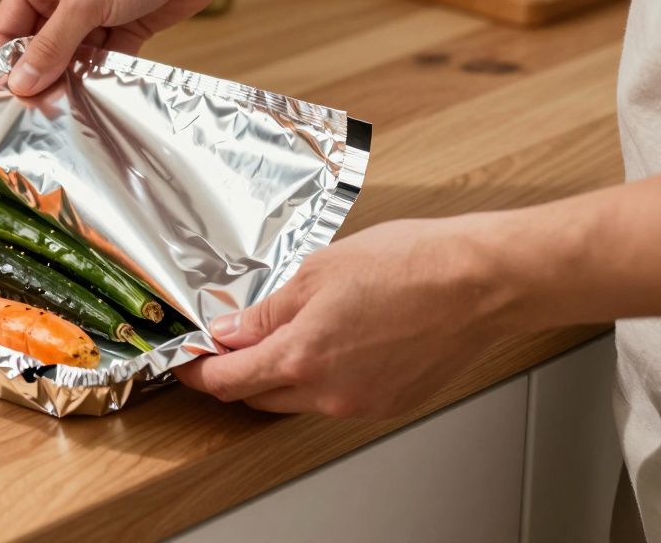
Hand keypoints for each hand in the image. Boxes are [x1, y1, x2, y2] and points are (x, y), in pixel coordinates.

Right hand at [0, 0, 231, 95]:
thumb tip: (21, 80)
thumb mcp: (86, 3)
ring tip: (75, 102)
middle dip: (44, 74)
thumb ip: (51, 46)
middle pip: (39, 47)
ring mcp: (93, 11)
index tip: (16, 96)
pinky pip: (103, 60)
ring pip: (72, 57)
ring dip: (75, 77)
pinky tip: (104, 90)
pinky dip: (103, 74)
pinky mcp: (123, 26)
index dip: (8, 62)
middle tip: (46, 106)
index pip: (6, 28)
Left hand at [174, 217, 518, 418]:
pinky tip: (334, 342)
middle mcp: (328, 393)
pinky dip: (321, 377)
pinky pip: (336, 398)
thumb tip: (232, 330)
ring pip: (296, 399)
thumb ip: (266, 309)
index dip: (198, 372)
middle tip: (230, 341)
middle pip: (256, 395)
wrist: (481, 282)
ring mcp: (361, 404)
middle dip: (236, 371)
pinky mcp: (390, 404)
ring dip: (279, 374)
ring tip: (288, 331)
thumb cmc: (411, 265)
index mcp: (301, 357)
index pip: (226, 381)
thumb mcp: (317, 270)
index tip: (188, 360)